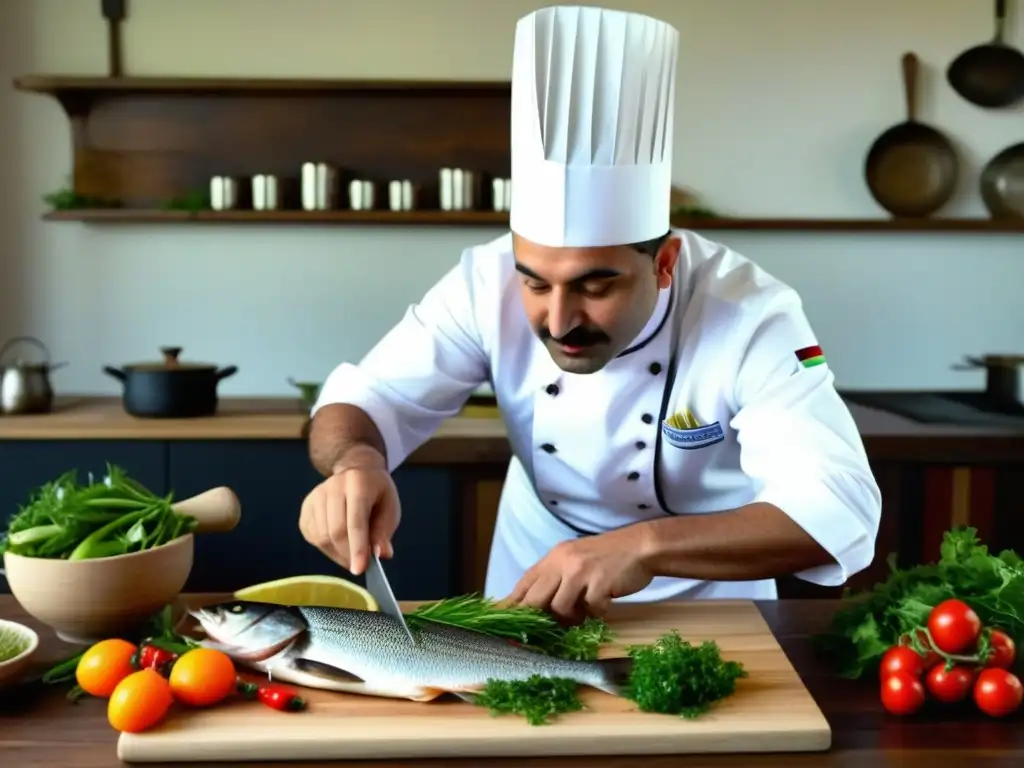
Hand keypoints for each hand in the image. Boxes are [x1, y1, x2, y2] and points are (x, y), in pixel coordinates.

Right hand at [298, 459, 399, 575]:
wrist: (356, 470)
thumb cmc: (377, 493)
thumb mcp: (390, 508)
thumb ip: (384, 532)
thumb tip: (381, 554)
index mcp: (358, 483)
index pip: (356, 522)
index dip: (358, 549)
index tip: (359, 570)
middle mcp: (333, 487)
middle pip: (335, 531)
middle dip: (347, 554)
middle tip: (359, 566)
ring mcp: (316, 496)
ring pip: (321, 537)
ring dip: (337, 553)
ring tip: (351, 554)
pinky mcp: (306, 507)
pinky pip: (312, 536)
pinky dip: (326, 548)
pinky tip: (338, 544)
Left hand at [503, 529, 654, 623]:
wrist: (641, 547)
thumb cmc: (608, 558)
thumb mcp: (575, 561)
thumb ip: (555, 578)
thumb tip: (535, 607)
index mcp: (554, 557)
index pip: (524, 583)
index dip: (511, 604)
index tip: (499, 621)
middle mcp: (563, 562)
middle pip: (535, 599)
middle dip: (538, 618)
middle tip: (549, 628)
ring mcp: (580, 571)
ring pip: (560, 608)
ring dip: (573, 617)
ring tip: (585, 611)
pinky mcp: (599, 583)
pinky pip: (590, 610)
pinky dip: (598, 612)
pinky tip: (605, 602)